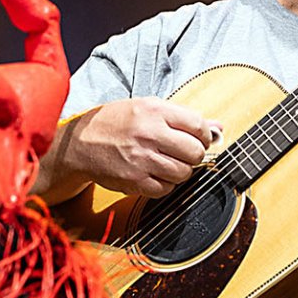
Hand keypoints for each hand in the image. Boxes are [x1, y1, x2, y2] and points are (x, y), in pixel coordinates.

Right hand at [57, 98, 221, 197]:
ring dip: (181, 171)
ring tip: (168, 163)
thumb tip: (218, 127)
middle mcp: (148, 134)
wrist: (80, 144)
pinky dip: (166, 184)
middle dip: (194, 154)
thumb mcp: (147, 108)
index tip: (199, 138)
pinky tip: (156, 174)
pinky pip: (166, 188)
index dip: (204, 135)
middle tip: (184, 153)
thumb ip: (183, 117)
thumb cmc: (115, 123)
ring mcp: (141, 159)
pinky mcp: (134, 180)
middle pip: (195, 152)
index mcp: (153, 111)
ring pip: (184, 173)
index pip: (197, 125)